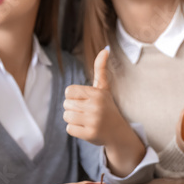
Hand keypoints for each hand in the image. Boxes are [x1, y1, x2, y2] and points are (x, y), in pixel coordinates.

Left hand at [64, 49, 143, 173]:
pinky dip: (75, 130)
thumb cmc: (106, 107)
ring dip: (73, 119)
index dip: (73, 96)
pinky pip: (69, 129)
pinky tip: (86, 129)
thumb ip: (101, 69)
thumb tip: (105, 49)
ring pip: (66, 116)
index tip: (84, 100)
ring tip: (86, 120)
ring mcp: (93, 121)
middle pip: (66, 104)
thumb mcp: (103, 88)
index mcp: (97, 93)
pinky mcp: (90, 134)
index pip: (68, 91)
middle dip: (73, 108)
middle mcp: (96, 106)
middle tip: (86, 112)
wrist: (117, 132)